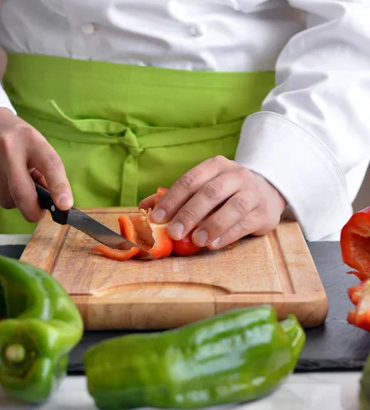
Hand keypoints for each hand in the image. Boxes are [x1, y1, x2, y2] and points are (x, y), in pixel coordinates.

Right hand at [0, 108, 72, 221]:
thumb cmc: (17, 137)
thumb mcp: (36, 144)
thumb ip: (45, 170)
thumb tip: (52, 199)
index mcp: (32, 139)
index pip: (50, 165)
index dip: (59, 187)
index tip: (65, 204)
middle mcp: (9, 149)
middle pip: (22, 192)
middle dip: (32, 211)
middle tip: (38, 214)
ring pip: (6, 199)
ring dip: (13, 199)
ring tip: (14, 181)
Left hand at [143, 156, 285, 249]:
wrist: (266, 192)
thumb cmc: (226, 192)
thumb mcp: (204, 187)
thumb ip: (177, 197)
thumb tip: (143, 207)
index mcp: (216, 165)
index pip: (191, 180)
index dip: (173, 199)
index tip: (157, 217)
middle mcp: (236, 175)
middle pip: (210, 192)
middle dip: (189, 213)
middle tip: (174, 232)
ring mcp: (252, 192)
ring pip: (232, 207)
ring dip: (212, 224)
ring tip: (196, 241)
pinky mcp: (263, 212)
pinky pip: (245, 223)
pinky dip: (228, 234)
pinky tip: (213, 244)